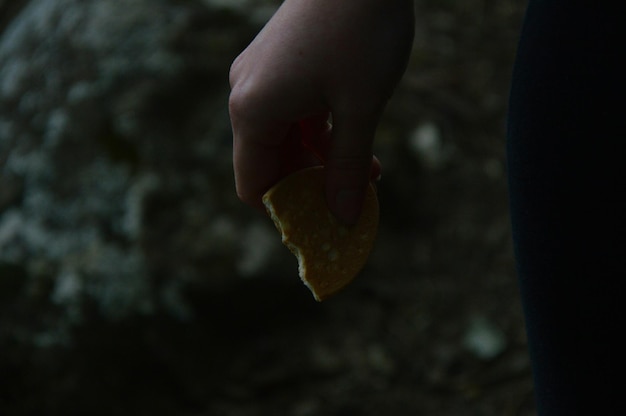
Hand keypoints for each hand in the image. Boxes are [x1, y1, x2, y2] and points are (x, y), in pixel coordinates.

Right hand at [229, 0, 413, 222]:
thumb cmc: (361, 33)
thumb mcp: (360, 108)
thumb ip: (348, 167)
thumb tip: (344, 217)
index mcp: (253, 111)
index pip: (254, 185)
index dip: (286, 211)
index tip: (325, 222)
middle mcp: (248, 96)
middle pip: (270, 164)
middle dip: (311, 187)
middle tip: (353, 202)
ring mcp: (263, 78)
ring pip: (287, 140)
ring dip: (322, 162)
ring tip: (367, 174)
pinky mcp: (282, 66)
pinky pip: (295, 115)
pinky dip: (323, 134)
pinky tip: (359, 144)